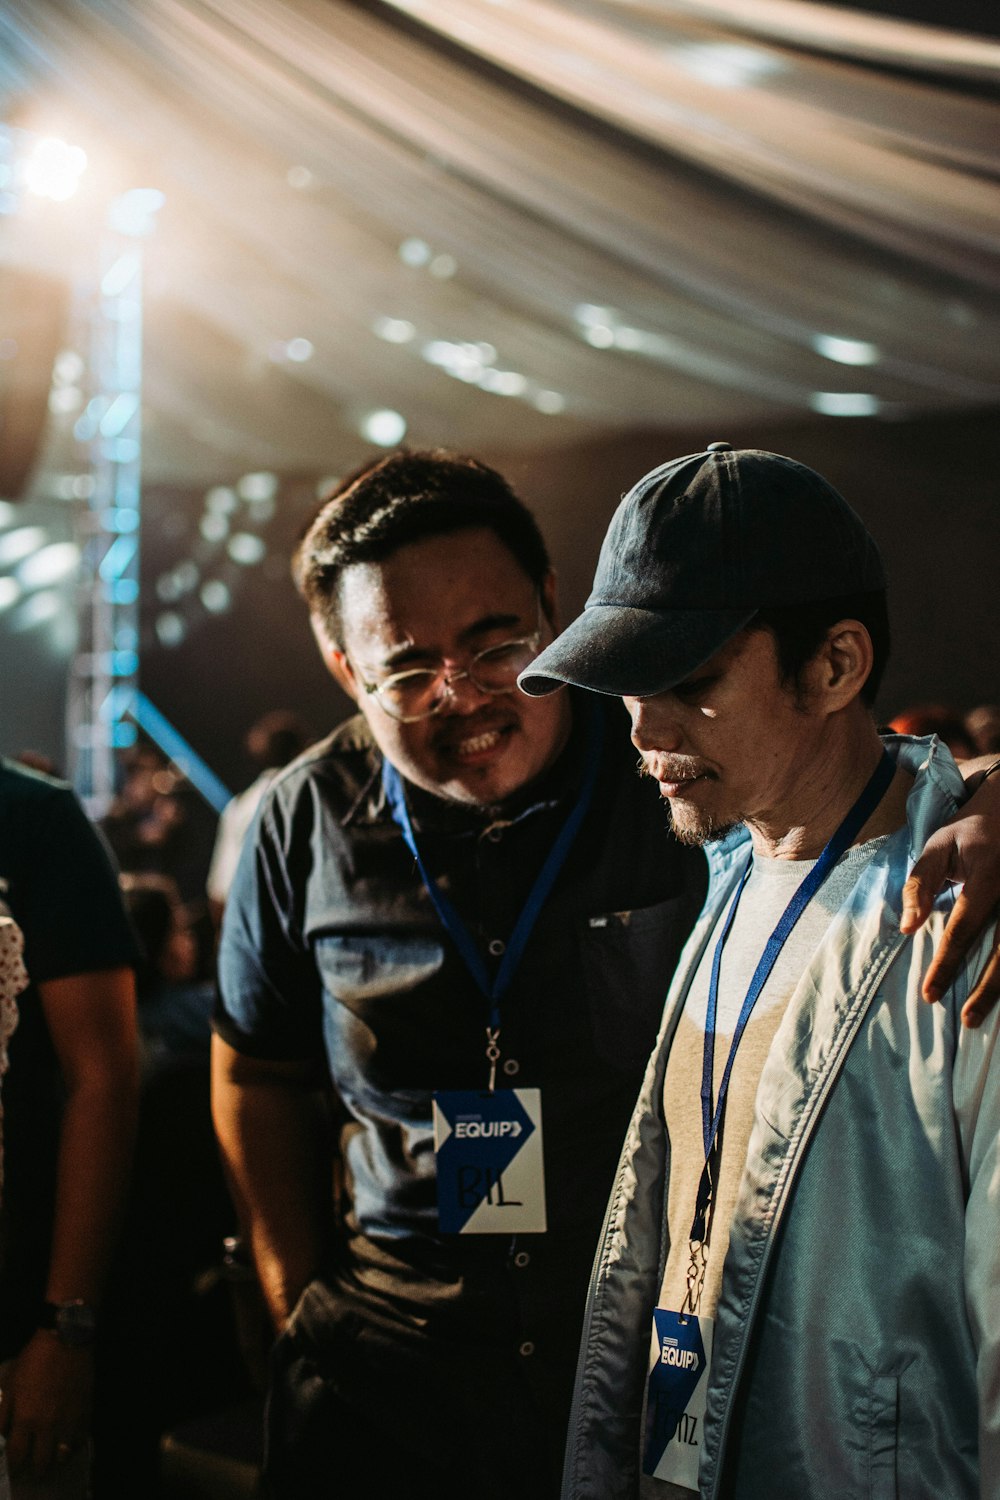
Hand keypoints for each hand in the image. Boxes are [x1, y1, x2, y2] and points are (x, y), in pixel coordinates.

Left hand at [0, 1332, 92, 1477]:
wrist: (66, 1340)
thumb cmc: (33, 1360)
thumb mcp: (9, 1384)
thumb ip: (2, 1414)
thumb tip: (1, 1435)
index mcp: (26, 1419)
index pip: (17, 1456)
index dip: (14, 1467)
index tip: (14, 1469)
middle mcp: (48, 1426)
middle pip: (42, 1462)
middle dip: (35, 1470)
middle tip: (33, 1471)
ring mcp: (69, 1420)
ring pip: (62, 1455)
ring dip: (55, 1461)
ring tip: (51, 1460)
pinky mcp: (85, 1411)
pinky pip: (80, 1439)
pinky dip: (73, 1446)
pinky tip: (68, 1444)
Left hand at [901, 766, 999, 1026]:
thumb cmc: (970, 832)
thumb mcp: (938, 845)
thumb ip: (920, 884)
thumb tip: (908, 928)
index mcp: (987, 875)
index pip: (964, 926)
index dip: (947, 963)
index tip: (929, 994)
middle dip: (989, 988)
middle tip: (967, 1019)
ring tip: (989, 1016)